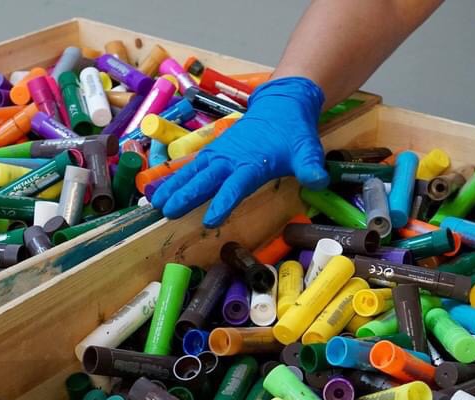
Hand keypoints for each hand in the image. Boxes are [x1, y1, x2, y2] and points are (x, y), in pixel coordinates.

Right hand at [151, 76, 329, 227]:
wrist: (282, 104)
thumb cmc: (294, 132)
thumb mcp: (307, 148)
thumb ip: (311, 166)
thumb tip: (319, 181)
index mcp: (252, 162)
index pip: (235, 186)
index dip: (223, 202)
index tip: (210, 220)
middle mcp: (231, 158)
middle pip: (205, 179)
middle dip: (186, 195)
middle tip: (167, 211)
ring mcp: (220, 154)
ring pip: (193, 172)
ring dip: (174, 187)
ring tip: (156, 204)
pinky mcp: (214, 151)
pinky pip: (192, 166)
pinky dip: (175, 177)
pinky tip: (160, 189)